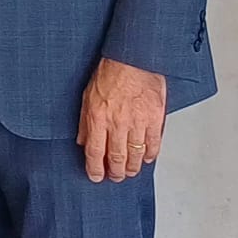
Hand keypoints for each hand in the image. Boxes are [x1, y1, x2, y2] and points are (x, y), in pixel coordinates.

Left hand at [77, 57, 167, 182]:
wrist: (133, 60)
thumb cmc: (109, 74)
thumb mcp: (87, 97)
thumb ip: (85, 122)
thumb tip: (83, 142)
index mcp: (98, 118)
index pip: (95, 152)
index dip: (95, 169)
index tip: (96, 177)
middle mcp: (117, 123)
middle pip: (117, 158)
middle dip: (116, 173)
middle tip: (115, 178)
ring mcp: (138, 122)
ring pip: (136, 155)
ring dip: (132, 168)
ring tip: (130, 172)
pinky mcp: (154, 118)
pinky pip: (153, 144)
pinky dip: (150, 155)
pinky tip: (146, 159)